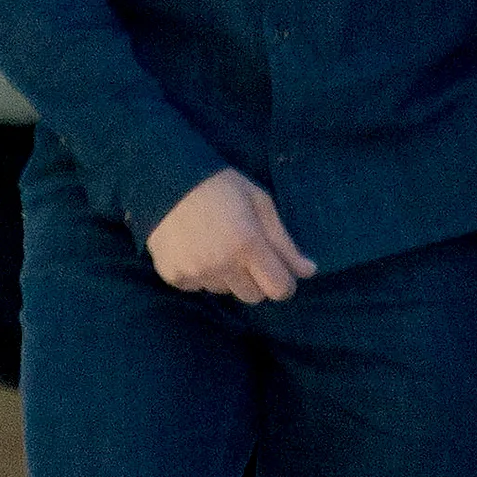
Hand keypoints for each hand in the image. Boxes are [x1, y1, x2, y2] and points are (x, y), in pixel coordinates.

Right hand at [146, 168, 315, 303]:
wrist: (166, 180)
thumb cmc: (222, 186)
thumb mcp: (261, 204)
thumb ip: (284, 242)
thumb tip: (309, 272)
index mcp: (247, 245)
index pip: (278, 289)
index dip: (285, 283)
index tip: (280, 270)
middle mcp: (221, 266)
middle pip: (253, 296)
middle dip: (257, 280)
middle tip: (248, 254)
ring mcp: (195, 274)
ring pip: (225, 291)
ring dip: (229, 276)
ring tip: (219, 245)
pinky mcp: (173, 277)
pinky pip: (198, 287)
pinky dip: (202, 274)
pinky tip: (197, 249)